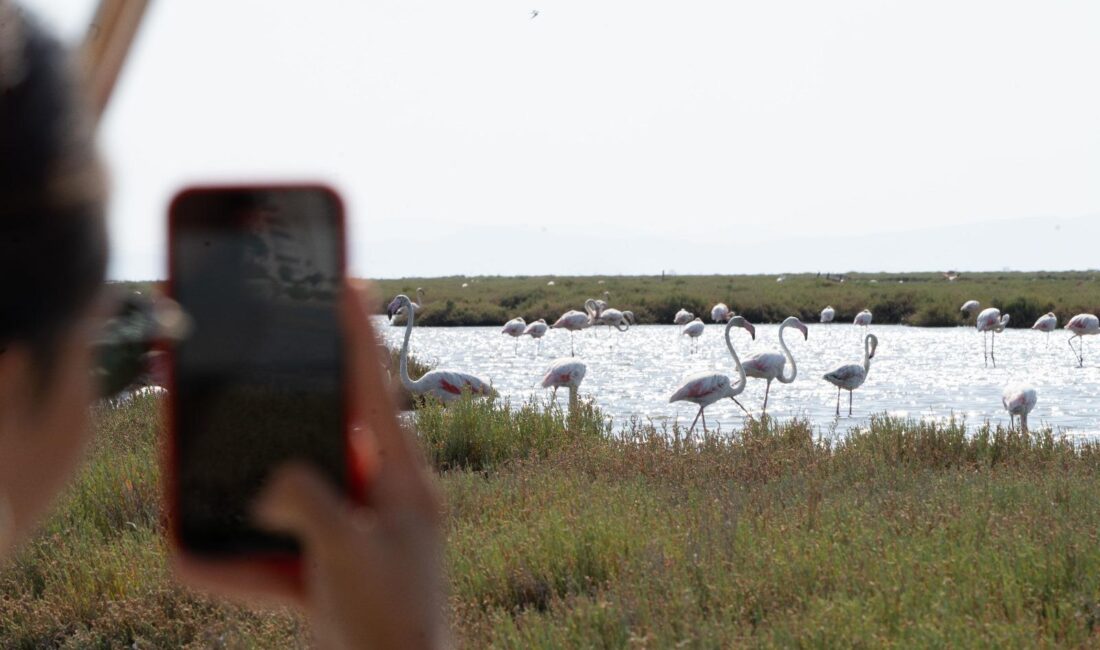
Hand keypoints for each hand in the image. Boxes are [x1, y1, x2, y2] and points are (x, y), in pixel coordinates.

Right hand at [175, 282, 447, 649]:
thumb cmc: (390, 623)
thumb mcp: (348, 552)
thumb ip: (308, 504)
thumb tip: (271, 481)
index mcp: (400, 479)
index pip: (376, 391)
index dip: (357, 335)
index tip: (345, 284)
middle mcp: (379, 495)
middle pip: (332, 428)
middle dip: (295, 400)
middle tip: (271, 352)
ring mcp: (354, 529)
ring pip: (298, 486)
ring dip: (257, 481)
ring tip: (220, 461)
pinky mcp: (329, 565)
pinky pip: (279, 549)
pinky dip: (240, 560)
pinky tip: (194, 563)